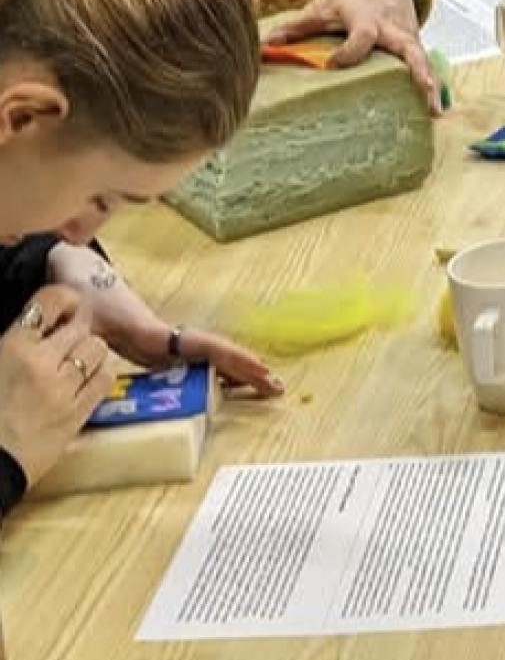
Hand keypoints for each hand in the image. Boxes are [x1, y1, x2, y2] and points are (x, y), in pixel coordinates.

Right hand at [0, 287, 112, 485]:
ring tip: (73, 363)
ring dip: (88, 352)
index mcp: (12, 347)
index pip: (50, 301)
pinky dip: (99, 375)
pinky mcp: (78, 414)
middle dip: (74, 330)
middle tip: (65, 341)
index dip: (63, 299)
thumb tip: (30, 328)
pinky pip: (105, 379)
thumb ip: (12, 342)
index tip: (64, 304)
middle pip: (80, 327)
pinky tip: (83, 383)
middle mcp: (42, 363)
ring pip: (97, 349)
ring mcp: (64, 389)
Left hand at [46, 245, 282, 396]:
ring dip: (235, 372)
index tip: (258, 367)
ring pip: (206, 357)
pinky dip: (215, 372)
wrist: (74, 270)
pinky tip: (226, 386)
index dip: (228, 358)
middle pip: (212, 352)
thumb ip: (77, 334)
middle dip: (246, 368)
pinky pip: (191, 361)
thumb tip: (87, 354)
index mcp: (149, 331)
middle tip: (277, 387)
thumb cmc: (76, 288)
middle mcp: (162, 336)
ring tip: (264, 389)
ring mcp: (160, 340)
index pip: (198, 345)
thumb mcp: (73, 314)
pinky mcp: (151, 345)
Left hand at [272, 0, 436, 103]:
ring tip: (434, 110)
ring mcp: (408, 38)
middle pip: (407, 48)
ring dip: (430, 84)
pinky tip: (434, 109)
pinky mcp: (415, 47)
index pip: (363, 35)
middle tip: (422, 86)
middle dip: (416, 67)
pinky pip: (425, 66)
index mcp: (367, 17)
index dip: (350, 50)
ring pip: (422, 60)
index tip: (334, 64)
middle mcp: (392, 29)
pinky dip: (432, 86)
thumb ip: (296, 28)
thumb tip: (264, 46)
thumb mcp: (321, 7)